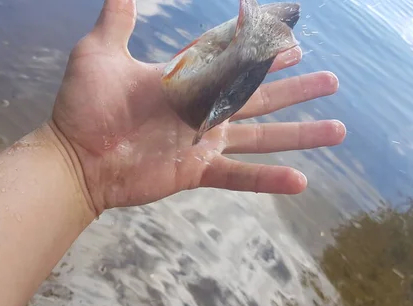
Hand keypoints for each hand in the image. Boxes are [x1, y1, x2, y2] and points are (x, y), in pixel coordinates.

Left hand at [49, 0, 345, 214]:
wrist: (75, 156)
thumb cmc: (84, 106)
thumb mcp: (100, 51)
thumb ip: (118, 16)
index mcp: (186, 80)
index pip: (236, 61)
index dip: (266, 53)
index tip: (295, 43)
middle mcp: (201, 110)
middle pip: (260, 96)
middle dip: (296, 88)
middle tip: (331, 80)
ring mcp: (202, 142)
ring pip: (262, 136)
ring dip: (300, 133)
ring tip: (338, 130)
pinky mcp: (196, 171)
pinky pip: (239, 176)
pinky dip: (269, 179)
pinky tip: (302, 182)